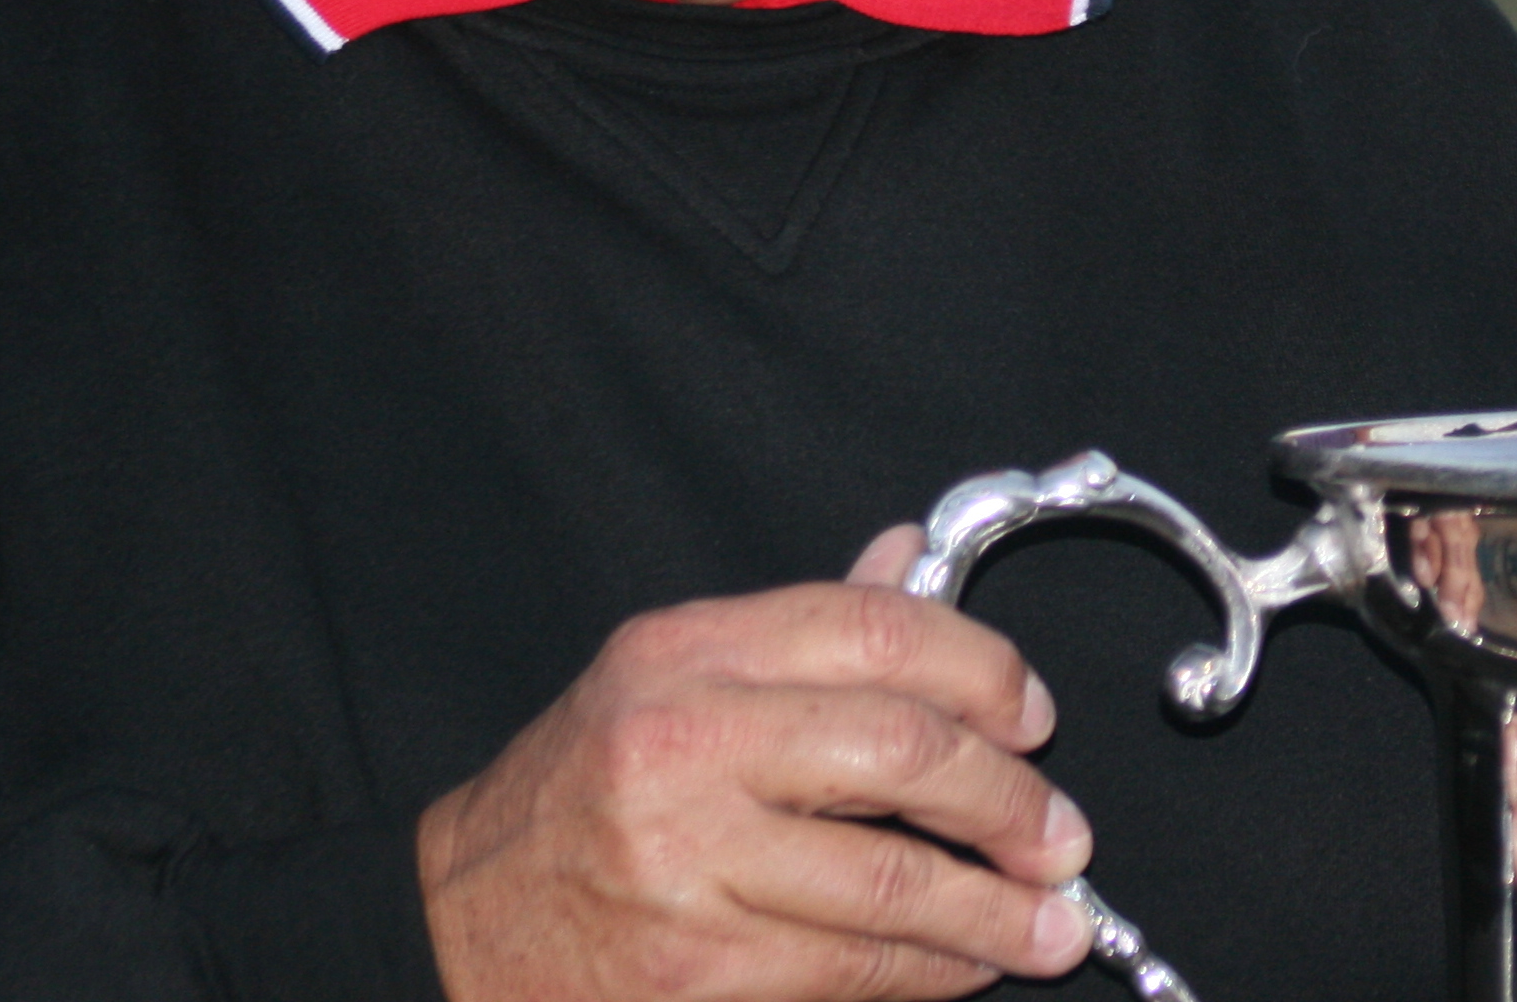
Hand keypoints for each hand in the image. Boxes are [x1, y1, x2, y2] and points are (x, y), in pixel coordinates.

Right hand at [418, 525, 1097, 1001]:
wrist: (452, 927)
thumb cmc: (576, 799)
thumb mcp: (668, 679)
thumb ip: (801, 632)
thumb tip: (911, 556)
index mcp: (689, 651)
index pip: (881, 630)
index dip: (985, 672)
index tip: (1035, 720)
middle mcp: (685, 744)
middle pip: (907, 751)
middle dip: (1012, 802)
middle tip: (1063, 836)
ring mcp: (687, 862)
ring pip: (894, 879)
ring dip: (997, 910)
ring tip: (1051, 923)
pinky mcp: (694, 970)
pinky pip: (853, 967)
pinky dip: (931, 972)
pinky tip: (967, 966)